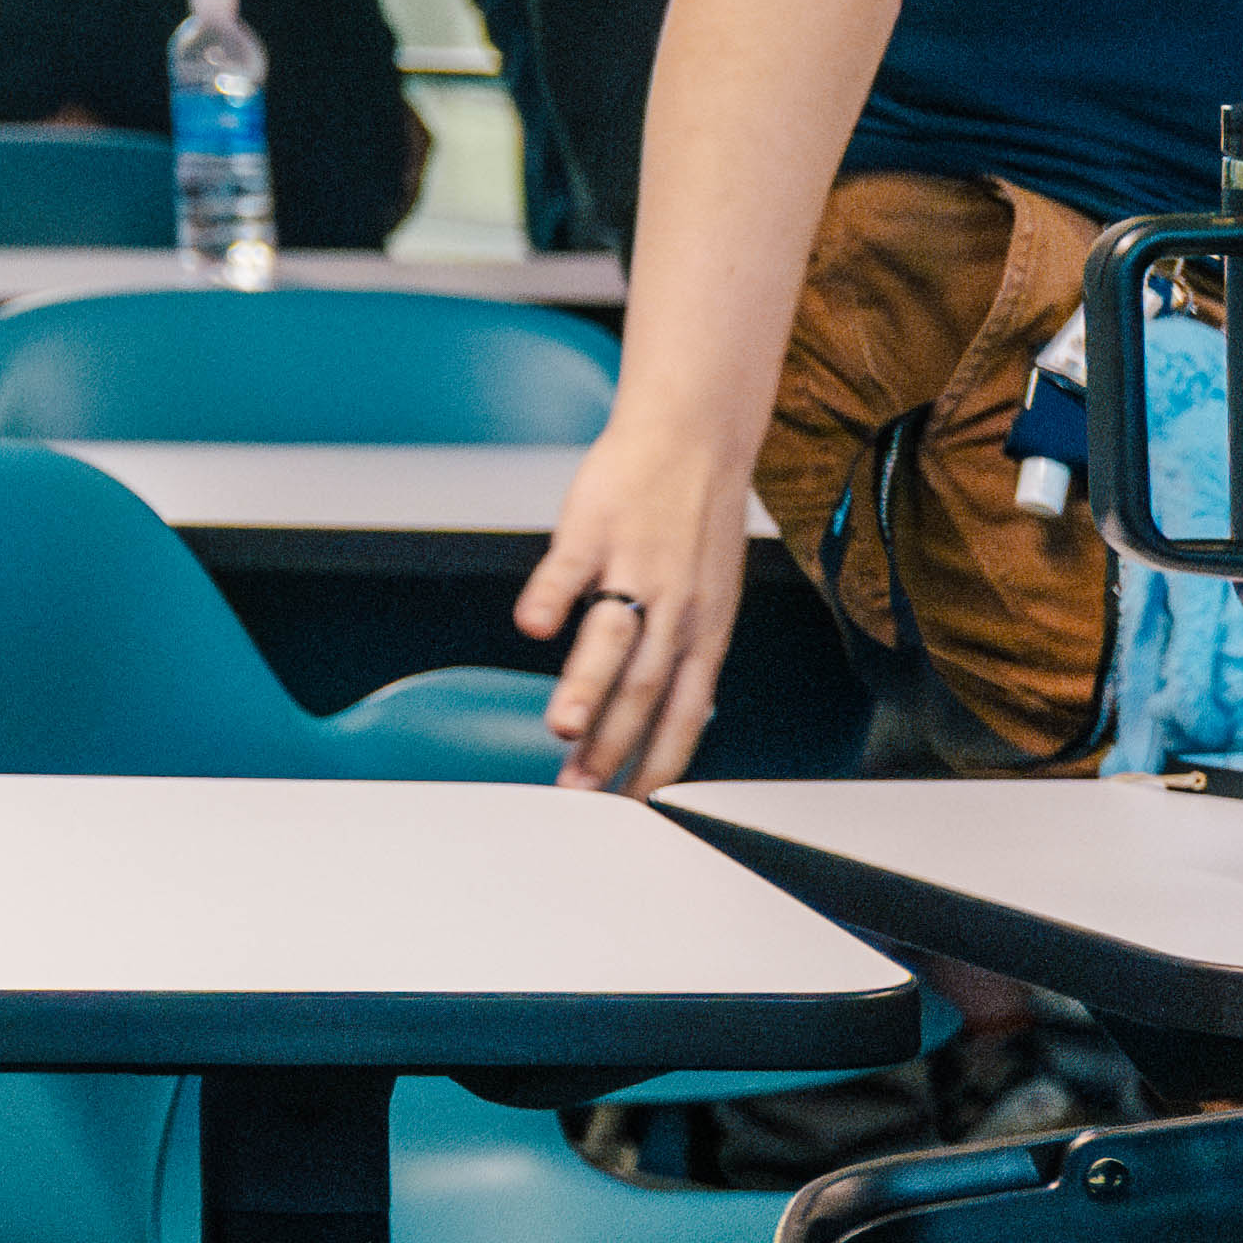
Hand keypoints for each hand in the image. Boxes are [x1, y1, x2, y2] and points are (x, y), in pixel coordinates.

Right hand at [513, 424, 755, 793]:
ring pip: (614, 638)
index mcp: (706, 631)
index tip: (630, 805)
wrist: (694, 437)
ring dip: (586, 687)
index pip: (686, 714)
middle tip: (579, 788)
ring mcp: (637, 567)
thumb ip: (683, 651)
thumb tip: (657, 710)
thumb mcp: (711, 595)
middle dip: (611, 744)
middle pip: (644, 688)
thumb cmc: (695, 519)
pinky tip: (531, 627)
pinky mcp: (595, 528)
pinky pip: (569, 567)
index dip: (659, 762)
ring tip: (559, 730)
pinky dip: (551, 597)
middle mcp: (678, 608)